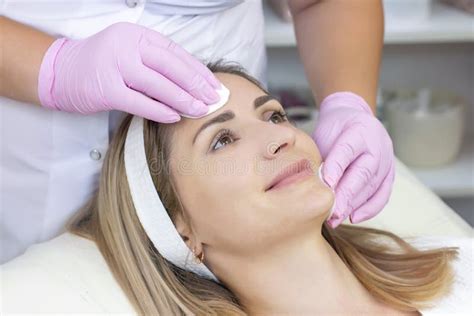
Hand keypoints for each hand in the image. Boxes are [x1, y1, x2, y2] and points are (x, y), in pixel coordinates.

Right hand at [37, 22, 220, 122]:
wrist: (61, 72)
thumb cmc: (102, 65)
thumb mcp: (130, 54)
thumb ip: (156, 63)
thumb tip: (192, 84)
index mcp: (136, 34)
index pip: (175, 52)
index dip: (198, 70)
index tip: (214, 85)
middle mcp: (126, 45)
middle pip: (170, 66)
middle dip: (195, 85)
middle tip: (213, 99)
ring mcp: (114, 65)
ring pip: (157, 84)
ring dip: (182, 99)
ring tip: (199, 110)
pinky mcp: (105, 88)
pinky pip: (139, 102)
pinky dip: (159, 110)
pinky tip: (174, 117)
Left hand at [312, 92, 394, 227]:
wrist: (353, 117)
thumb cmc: (334, 129)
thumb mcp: (324, 133)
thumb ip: (321, 157)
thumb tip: (313, 185)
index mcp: (359, 129)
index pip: (347, 151)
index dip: (336, 168)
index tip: (325, 184)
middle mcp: (378, 145)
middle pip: (363, 173)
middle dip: (346, 195)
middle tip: (331, 212)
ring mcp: (386, 161)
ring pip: (372, 187)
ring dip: (353, 206)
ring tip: (335, 219)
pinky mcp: (389, 175)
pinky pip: (382, 195)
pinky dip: (369, 209)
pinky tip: (353, 217)